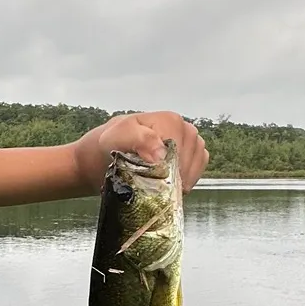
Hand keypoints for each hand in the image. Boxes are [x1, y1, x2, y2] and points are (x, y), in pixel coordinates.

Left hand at [74, 110, 208, 192]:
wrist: (106, 156)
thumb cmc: (112, 145)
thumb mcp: (117, 137)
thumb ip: (139, 139)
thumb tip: (161, 155)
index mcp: (170, 120)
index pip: (181, 148)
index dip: (168, 166)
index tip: (151, 175)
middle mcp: (184, 129)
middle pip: (189, 158)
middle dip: (172, 174)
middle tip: (152, 183)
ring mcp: (190, 144)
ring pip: (195, 164)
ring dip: (179, 180)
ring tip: (158, 183)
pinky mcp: (192, 158)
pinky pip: (198, 171)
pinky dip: (187, 181)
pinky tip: (170, 184)